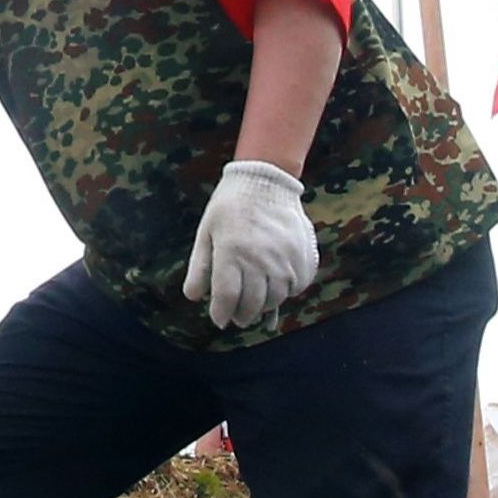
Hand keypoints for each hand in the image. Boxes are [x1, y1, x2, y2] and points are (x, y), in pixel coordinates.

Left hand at [181, 159, 317, 328]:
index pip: (227, 297)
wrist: (265, 180)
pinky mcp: (303, 255)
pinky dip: (287, 292)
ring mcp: (285, 257)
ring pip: (276, 298)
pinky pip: (297, 286)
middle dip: (242, 315)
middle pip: (252, 304)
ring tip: (256, 301)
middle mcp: (260, 257)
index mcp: (231, 250)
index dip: (221, 313)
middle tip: (238, 317)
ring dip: (264, 306)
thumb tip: (194, 297)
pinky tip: (276, 285)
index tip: (219, 318)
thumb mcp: (206, 232)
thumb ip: (200, 267)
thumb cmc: (230, 206)